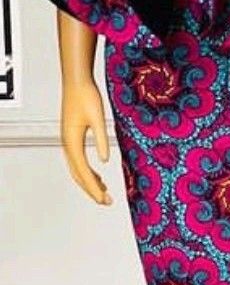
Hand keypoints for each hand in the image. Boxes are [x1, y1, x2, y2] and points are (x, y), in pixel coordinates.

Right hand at [60, 79, 111, 204]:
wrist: (76, 82)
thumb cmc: (86, 96)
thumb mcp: (98, 118)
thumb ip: (101, 139)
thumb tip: (105, 161)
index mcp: (72, 142)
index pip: (83, 173)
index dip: (94, 188)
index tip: (105, 200)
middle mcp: (68, 145)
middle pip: (78, 175)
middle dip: (92, 190)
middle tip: (106, 202)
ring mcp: (68, 141)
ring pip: (77, 170)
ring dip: (89, 182)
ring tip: (104, 192)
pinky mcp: (72, 137)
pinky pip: (78, 160)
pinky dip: (87, 171)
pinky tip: (98, 174)